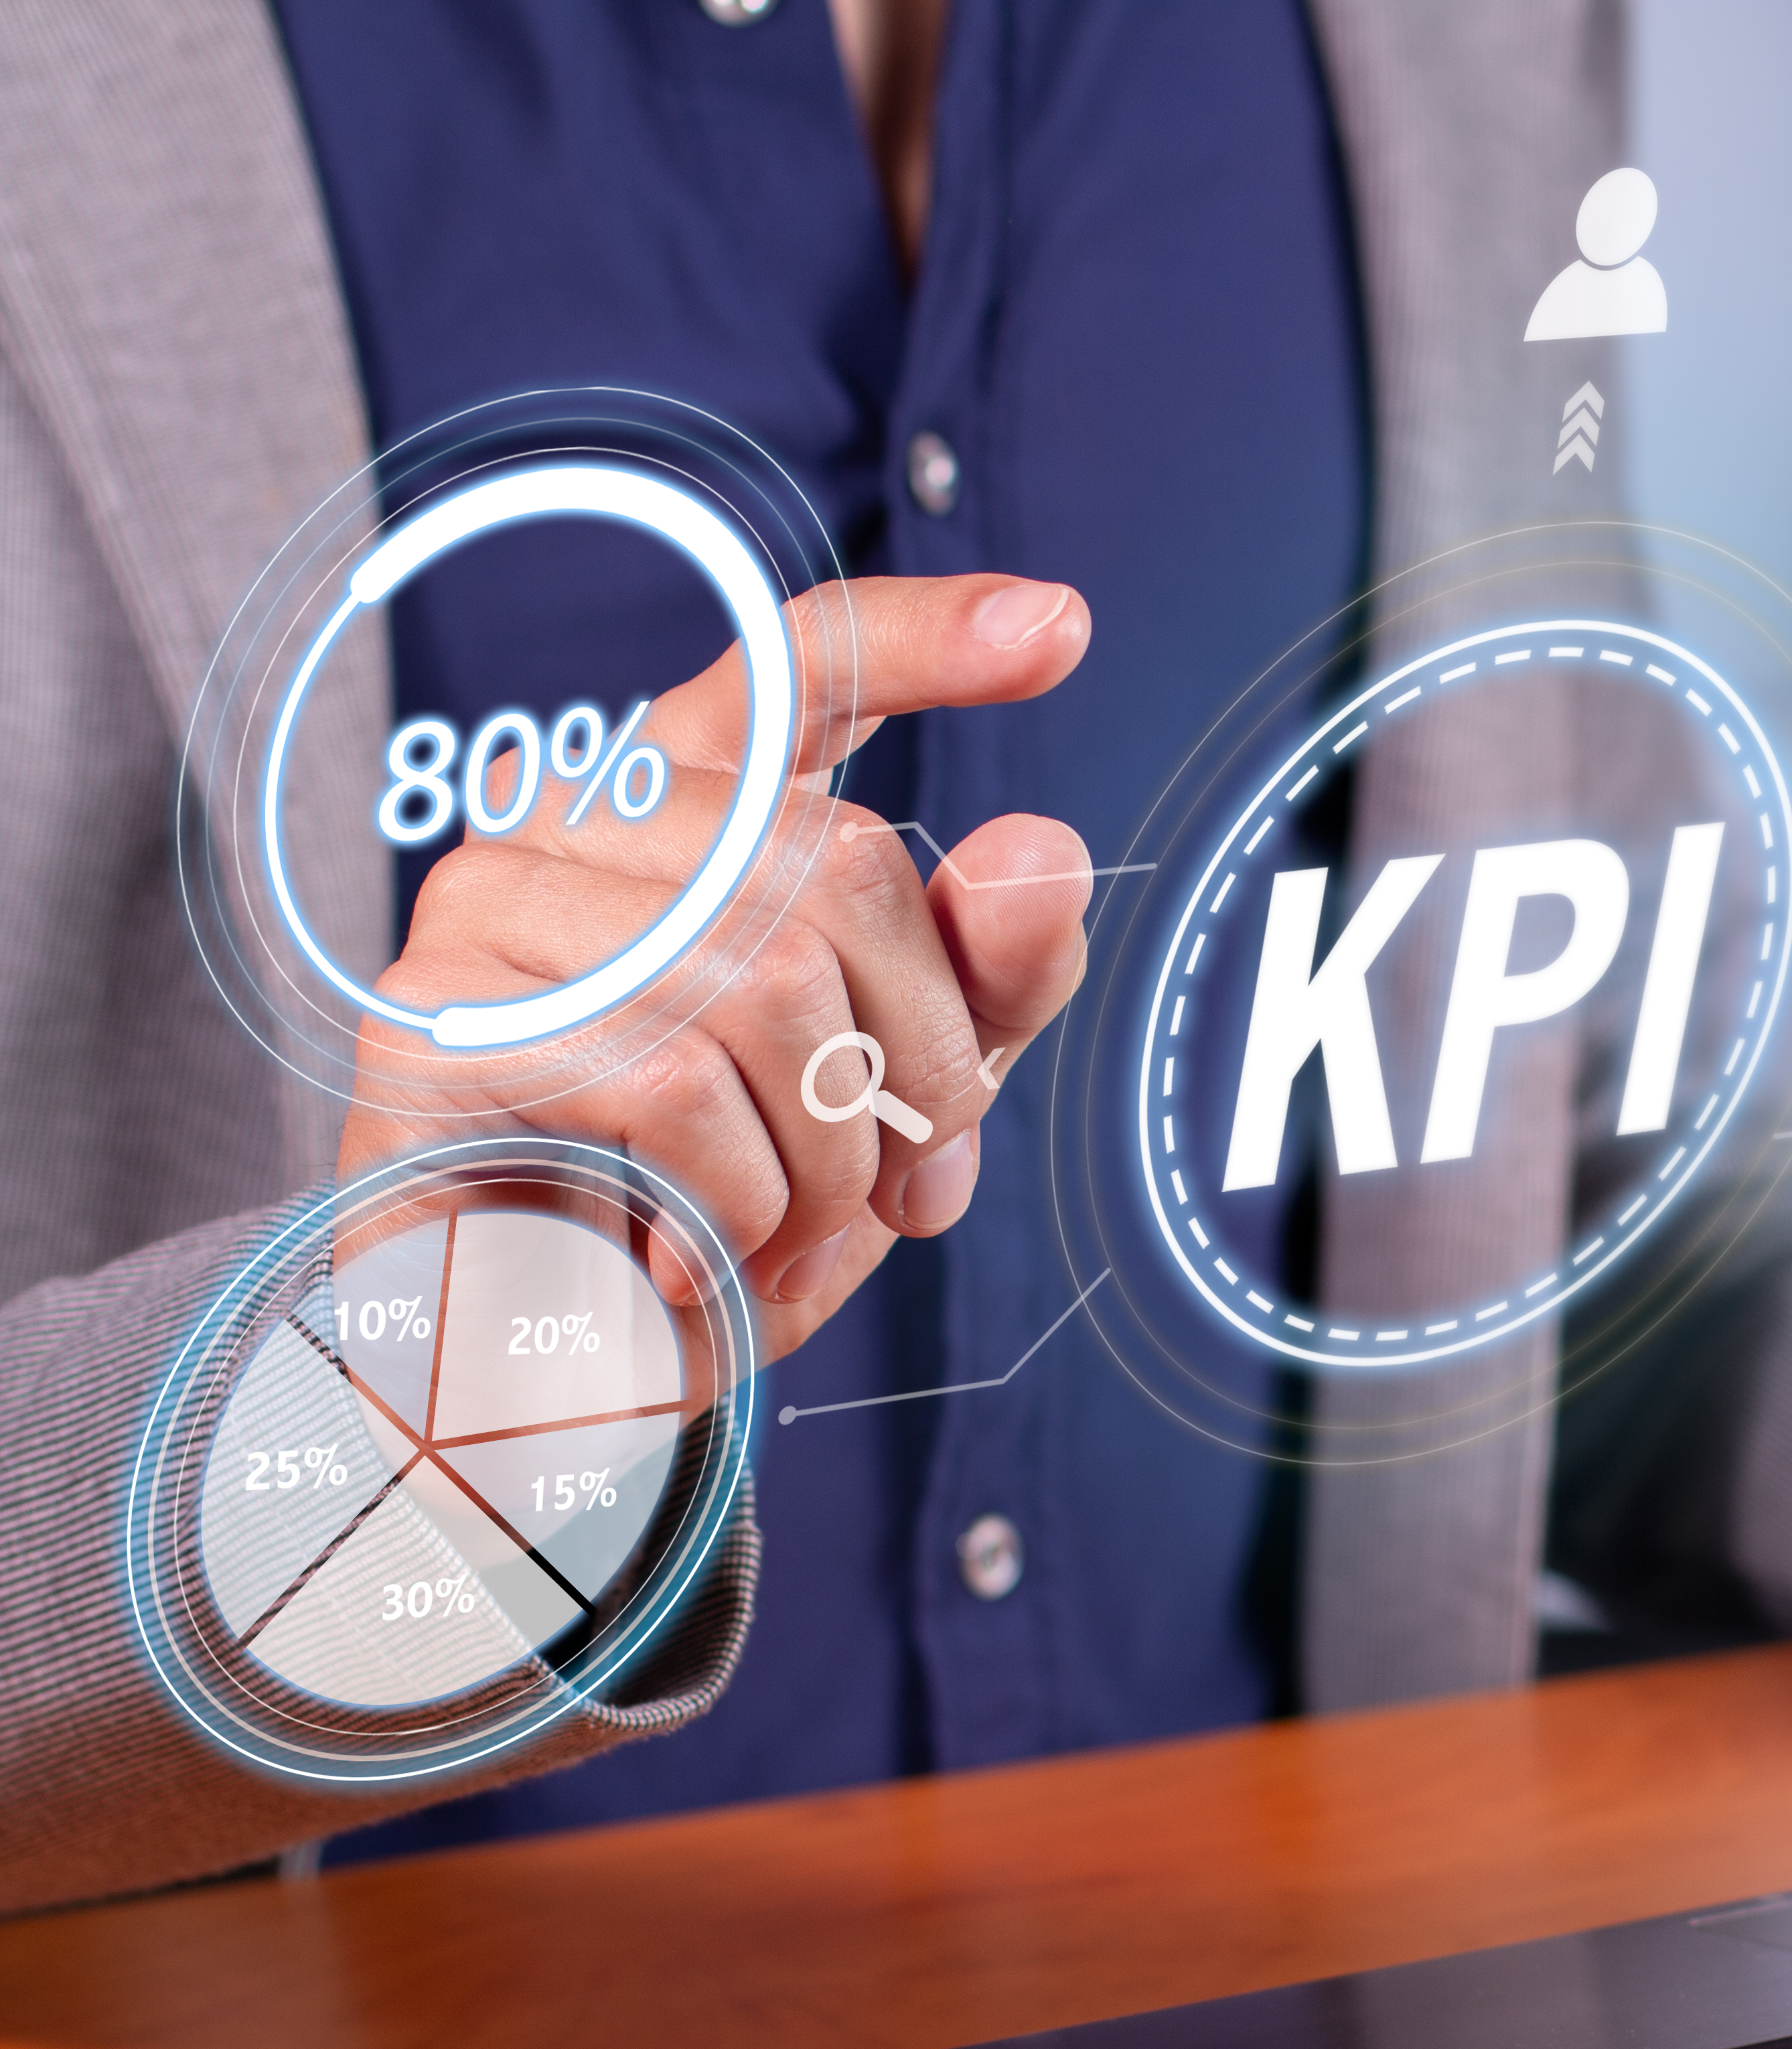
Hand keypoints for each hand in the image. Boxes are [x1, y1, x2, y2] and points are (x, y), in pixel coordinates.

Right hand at [337, 575, 1096, 1367]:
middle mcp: (575, 818)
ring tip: (785, 1238)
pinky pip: (672, 1085)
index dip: (928, 637)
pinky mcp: (432, 1023)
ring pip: (769, 986)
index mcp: (694, 805)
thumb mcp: (904, 1091)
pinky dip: (731, 1206)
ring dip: (825, 1159)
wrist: (558, 1374)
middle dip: (917, 1065)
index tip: (1058, 628)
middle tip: (895, 1187)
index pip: (801, 665)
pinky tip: (691, 1258)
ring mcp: (486, 905)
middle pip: (842, 869)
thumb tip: (1040, 850)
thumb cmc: (728, 1206)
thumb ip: (985, 977)